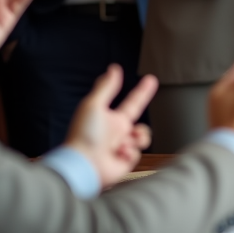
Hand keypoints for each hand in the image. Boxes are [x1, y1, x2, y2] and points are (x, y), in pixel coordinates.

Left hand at [64, 65, 157, 187]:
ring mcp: (122, 148)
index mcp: (113, 119)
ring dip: (137, 139)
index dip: (142, 91)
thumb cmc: (84, 134)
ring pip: (142, 139)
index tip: (151, 80)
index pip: (132, 102)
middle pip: (140, 126)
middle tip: (134, 131)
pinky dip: (129, 153)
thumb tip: (114, 69)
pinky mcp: (124, 162)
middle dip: (142, 129)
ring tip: (123, 143)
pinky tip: (117, 154)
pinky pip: (137, 154)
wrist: (82, 163)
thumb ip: (107, 87)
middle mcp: (119, 133)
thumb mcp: (94, 105)